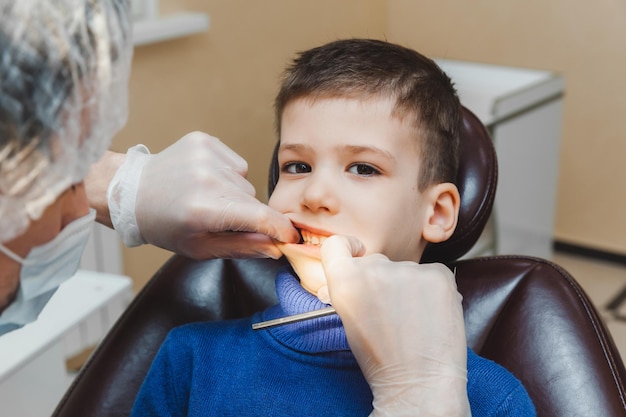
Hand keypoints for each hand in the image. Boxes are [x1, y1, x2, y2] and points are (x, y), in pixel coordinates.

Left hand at [108, 132, 299, 258]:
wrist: (131, 191)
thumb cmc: (164, 225)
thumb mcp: (200, 247)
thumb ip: (242, 248)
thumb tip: (276, 248)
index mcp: (203, 209)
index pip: (260, 217)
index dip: (282, 229)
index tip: (292, 237)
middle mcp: (207, 178)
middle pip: (254, 200)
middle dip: (246, 213)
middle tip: (219, 218)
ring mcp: (205, 155)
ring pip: (246, 182)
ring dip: (235, 193)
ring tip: (207, 197)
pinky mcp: (204, 141)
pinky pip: (236, 163)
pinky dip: (228, 175)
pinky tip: (205, 180)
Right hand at [321, 235, 470, 416]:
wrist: (419, 383)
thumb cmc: (382, 359)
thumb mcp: (350, 321)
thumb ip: (349, 290)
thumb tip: (351, 273)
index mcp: (346, 281)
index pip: (336, 244)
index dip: (347, 247)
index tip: (357, 253)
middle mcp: (375, 269)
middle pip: (377, 261)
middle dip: (384, 281)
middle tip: (392, 312)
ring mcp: (409, 270)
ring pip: (407, 270)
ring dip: (411, 288)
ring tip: (415, 321)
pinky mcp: (438, 275)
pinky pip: (433, 274)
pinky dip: (434, 291)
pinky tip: (431, 316)